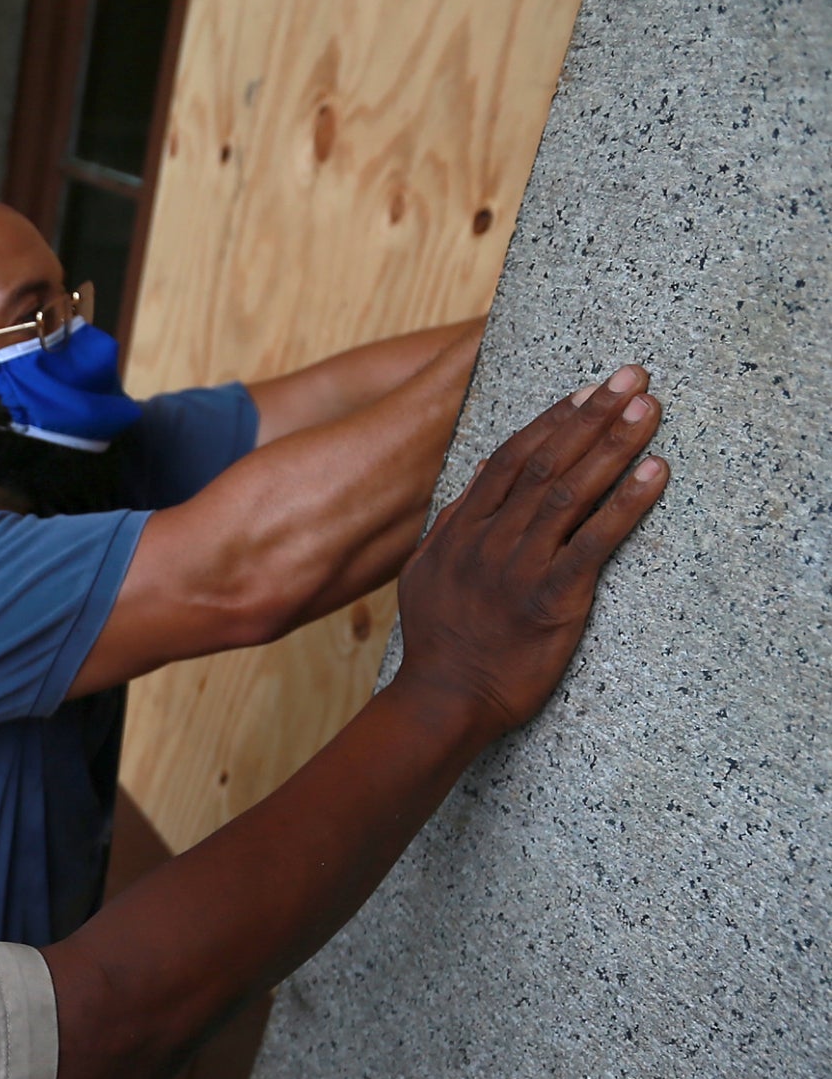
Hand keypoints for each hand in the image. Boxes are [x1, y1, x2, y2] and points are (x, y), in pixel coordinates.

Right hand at [394, 365, 669, 741]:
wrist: (444, 700)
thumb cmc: (441, 645)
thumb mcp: (424, 577)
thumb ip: (450, 529)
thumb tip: (474, 485)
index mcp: (460, 532)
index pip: (507, 460)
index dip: (550, 421)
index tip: (587, 392)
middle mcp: (487, 541)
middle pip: (544, 463)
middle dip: (592, 415)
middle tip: (632, 378)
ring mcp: (518, 568)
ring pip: (569, 492)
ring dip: (613, 444)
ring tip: (648, 408)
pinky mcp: (551, 599)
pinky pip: (595, 542)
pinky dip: (626, 503)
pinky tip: (654, 472)